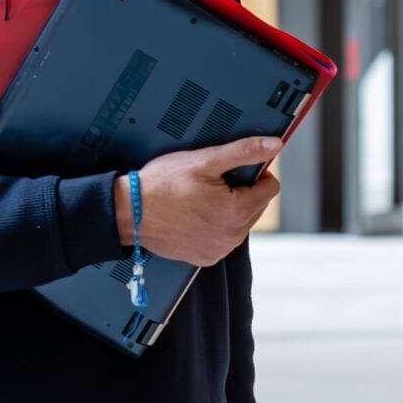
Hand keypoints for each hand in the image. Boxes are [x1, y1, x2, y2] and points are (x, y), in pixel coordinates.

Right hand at [118, 136, 282, 266]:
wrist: (129, 212)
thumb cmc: (162, 185)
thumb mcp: (204, 161)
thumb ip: (243, 152)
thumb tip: (274, 145)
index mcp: (238, 212)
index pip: (270, 188)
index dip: (255, 174)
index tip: (234, 170)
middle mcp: (232, 236)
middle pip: (256, 205)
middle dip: (240, 192)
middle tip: (210, 183)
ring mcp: (219, 249)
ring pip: (240, 222)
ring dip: (228, 209)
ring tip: (199, 198)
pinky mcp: (205, 257)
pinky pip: (222, 237)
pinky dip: (214, 226)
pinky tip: (193, 215)